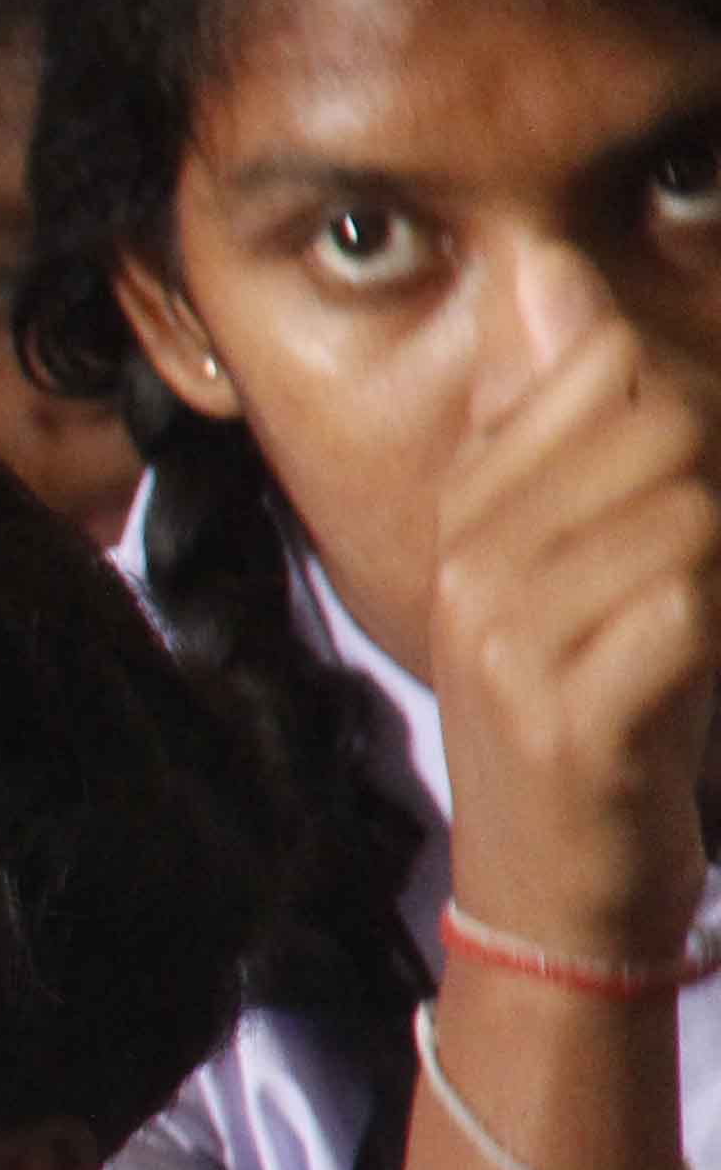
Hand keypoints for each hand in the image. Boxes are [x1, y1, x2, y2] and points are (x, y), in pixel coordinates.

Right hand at [434, 237, 720, 956]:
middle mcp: (475, 567)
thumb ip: (554, 421)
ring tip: (710, 610)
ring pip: (685, 511)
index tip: (698, 477)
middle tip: (713, 551)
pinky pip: (686, 609)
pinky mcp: (569, 717)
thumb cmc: (593, 717)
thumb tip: (547, 272)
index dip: (692, 388)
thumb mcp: (561, 564)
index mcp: (472, 516)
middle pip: (654, 424)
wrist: (551, 897)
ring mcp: (512, 642)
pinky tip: (710, 662)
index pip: (599, 366)